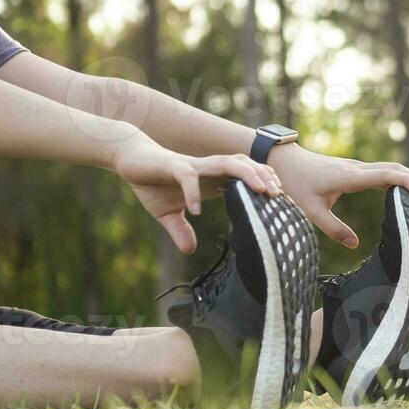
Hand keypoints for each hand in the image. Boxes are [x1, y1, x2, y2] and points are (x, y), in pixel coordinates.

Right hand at [112, 135, 281, 254]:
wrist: (129, 159)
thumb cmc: (152, 182)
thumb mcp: (167, 213)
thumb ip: (180, 230)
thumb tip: (190, 249)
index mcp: (210, 179)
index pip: (244, 176)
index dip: (263, 185)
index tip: (278, 201)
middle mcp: (206, 169)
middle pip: (243, 166)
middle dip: (263, 177)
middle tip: (278, 196)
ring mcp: (191, 166)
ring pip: (227, 163)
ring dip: (246, 175)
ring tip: (259, 192)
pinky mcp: (171, 166)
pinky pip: (187, 177)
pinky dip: (193, 193)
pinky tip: (196, 211)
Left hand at [267, 145, 408, 247]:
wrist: (285, 161)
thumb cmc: (297, 185)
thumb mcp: (311, 211)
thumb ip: (333, 229)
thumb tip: (355, 245)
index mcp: (348, 177)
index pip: (385, 175)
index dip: (406, 182)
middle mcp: (356, 168)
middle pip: (394, 169)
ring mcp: (357, 167)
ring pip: (391, 168)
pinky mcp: (355, 169)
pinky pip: (383, 171)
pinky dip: (398, 179)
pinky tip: (405, 192)